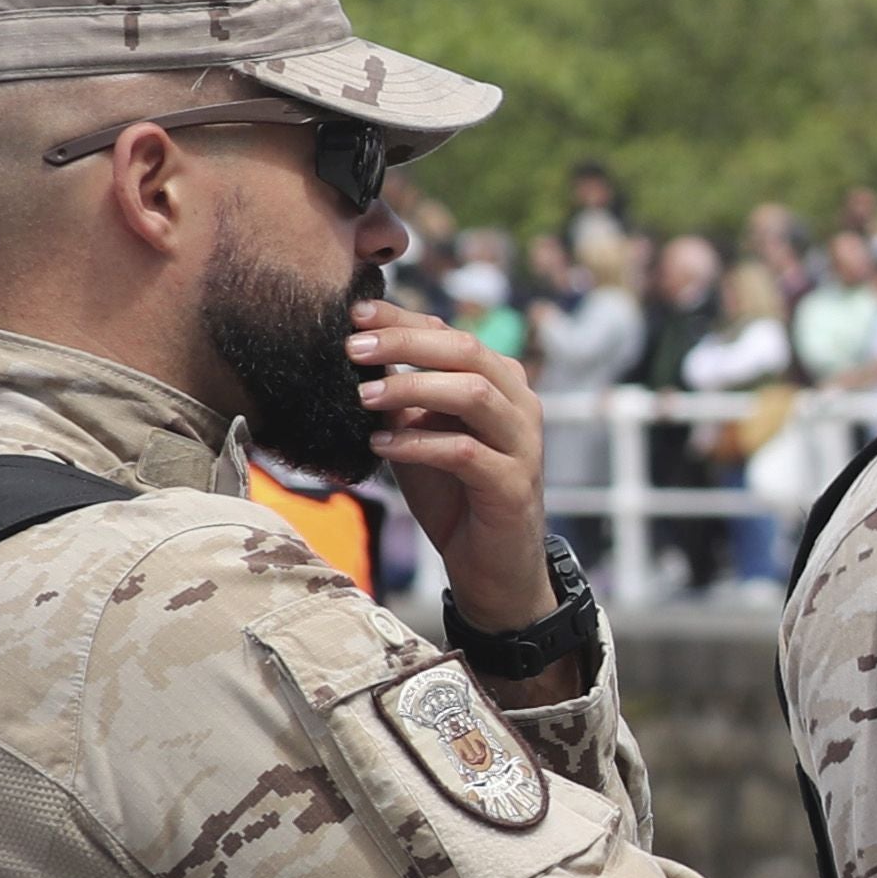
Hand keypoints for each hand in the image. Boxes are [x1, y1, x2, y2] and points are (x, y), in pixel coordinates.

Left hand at [353, 302, 555, 630]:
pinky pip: (464, 451)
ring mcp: (523, 443)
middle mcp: (520, 404)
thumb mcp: (421, 435)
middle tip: (354, 348)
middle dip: (405, 344)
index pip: (451, 335)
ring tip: (364, 398)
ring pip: (472, 393)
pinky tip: (381, 447)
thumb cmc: (454, 494)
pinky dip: (417, 444)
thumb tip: (356, 356)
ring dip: (411, 389)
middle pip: (466, 352)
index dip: (403, 320)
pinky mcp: (513, 484)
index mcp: (500, 383)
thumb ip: (402, 399)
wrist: (492, 564)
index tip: (355, 313)